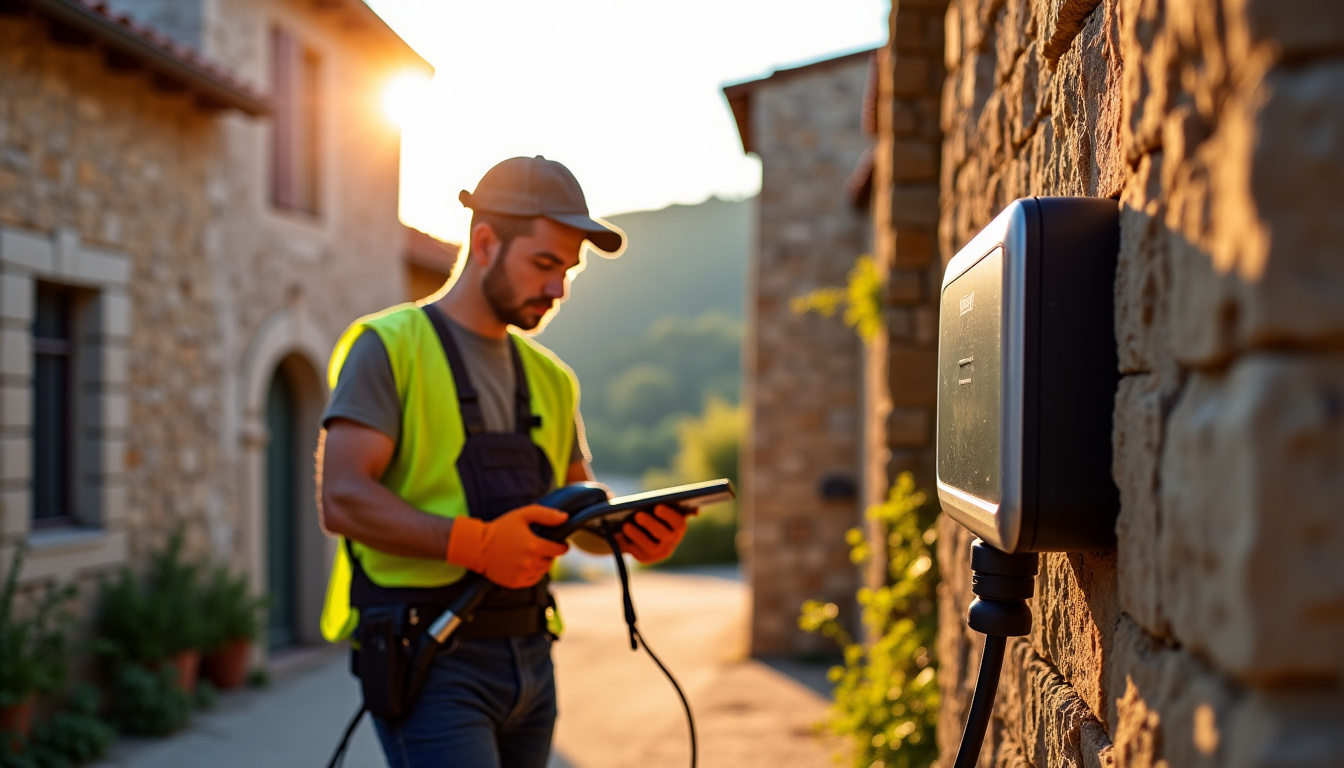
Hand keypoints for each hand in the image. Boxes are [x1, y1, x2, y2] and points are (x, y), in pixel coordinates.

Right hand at [446, 505, 569, 588]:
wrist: (477, 547)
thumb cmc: (500, 529)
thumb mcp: (522, 515)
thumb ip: (545, 515)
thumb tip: (565, 518)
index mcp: (534, 546)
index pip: (559, 550)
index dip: (562, 546)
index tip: (561, 544)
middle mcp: (530, 563)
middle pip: (551, 561)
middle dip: (549, 554)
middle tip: (540, 547)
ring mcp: (522, 574)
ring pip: (542, 571)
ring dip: (541, 564)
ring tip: (530, 554)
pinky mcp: (515, 583)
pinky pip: (533, 580)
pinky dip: (532, 573)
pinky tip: (524, 564)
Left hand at [616, 505, 690, 563]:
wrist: (641, 528)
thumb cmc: (652, 511)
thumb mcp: (660, 506)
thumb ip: (669, 502)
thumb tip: (694, 511)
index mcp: (678, 527)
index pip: (679, 523)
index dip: (669, 516)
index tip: (657, 507)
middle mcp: (672, 542)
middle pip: (663, 535)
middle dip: (650, 524)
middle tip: (638, 515)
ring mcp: (659, 552)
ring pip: (650, 547)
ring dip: (637, 536)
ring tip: (625, 526)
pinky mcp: (645, 558)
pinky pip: (637, 553)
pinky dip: (627, 543)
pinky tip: (618, 535)